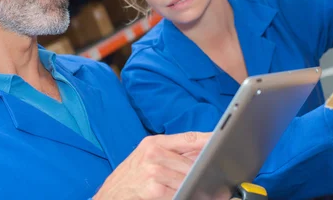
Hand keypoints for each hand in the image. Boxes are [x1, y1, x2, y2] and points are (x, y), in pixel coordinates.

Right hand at [93, 132, 209, 199]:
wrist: (108, 197)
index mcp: (154, 142)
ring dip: (195, 187)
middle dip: (204, 173)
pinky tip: (184, 195)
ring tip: (202, 191)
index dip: (208, 139)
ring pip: (187, 178)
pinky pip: (177, 192)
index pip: (188, 138)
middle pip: (192, 162)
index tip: (225, 140)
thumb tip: (201, 155)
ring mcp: (153, 170)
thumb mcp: (147, 160)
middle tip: (217, 181)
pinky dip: (184, 195)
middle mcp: (153, 152)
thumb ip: (173, 155)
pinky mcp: (152, 188)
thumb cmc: (129, 179)